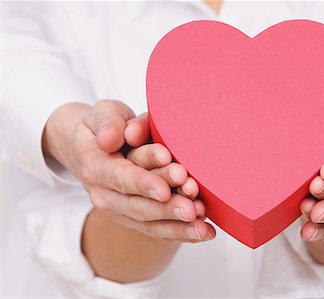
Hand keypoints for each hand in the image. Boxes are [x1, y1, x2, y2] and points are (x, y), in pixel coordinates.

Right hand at [43, 100, 214, 241]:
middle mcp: (104, 194)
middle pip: (137, 205)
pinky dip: (181, 232)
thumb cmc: (108, 126)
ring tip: (201, 226)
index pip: (120, 177)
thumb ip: (108, 123)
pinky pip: (157, 229)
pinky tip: (204, 232)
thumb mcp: (104, 113)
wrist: (94, 148)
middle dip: (167, 208)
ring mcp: (119, 210)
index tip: (165, 189)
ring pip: (149, 223)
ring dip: (177, 226)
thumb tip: (110, 139)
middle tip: (191, 208)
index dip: (143, 183)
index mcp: (96, 167)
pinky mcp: (134, 218)